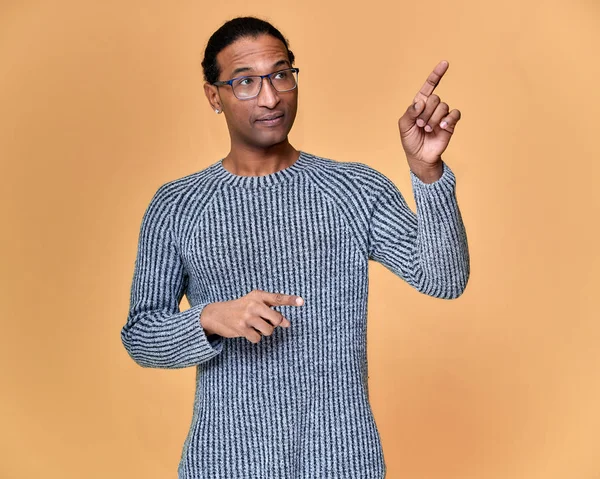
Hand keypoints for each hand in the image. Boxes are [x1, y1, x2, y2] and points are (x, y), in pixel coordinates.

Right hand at [199, 289, 303, 343]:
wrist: (217, 314)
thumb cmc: (241, 308)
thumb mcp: (256, 305)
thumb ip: (272, 312)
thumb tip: (288, 323)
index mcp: (258, 295)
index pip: (278, 298)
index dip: (291, 300)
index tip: (302, 301)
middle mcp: (254, 304)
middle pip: (277, 319)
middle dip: (274, 324)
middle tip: (264, 321)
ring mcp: (247, 316)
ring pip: (269, 331)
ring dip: (264, 332)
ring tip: (254, 326)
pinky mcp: (241, 328)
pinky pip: (257, 338)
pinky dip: (254, 337)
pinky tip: (246, 331)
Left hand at [398, 60, 461, 179]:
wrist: (419, 157)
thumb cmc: (410, 140)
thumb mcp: (404, 126)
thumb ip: (410, 112)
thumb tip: (420, 103)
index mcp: (419, 104)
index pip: (429, 86)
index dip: (436, 74)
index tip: (445, 63)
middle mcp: (432, 107)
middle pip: (435, 98)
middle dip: (426, 113)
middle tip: (420, 125)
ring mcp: (441, 115)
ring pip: (443, 106)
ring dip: (433, 119)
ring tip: (427, 130)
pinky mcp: (450, 124)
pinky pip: (455, 114)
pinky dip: (448, 120)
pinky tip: (442, 127)